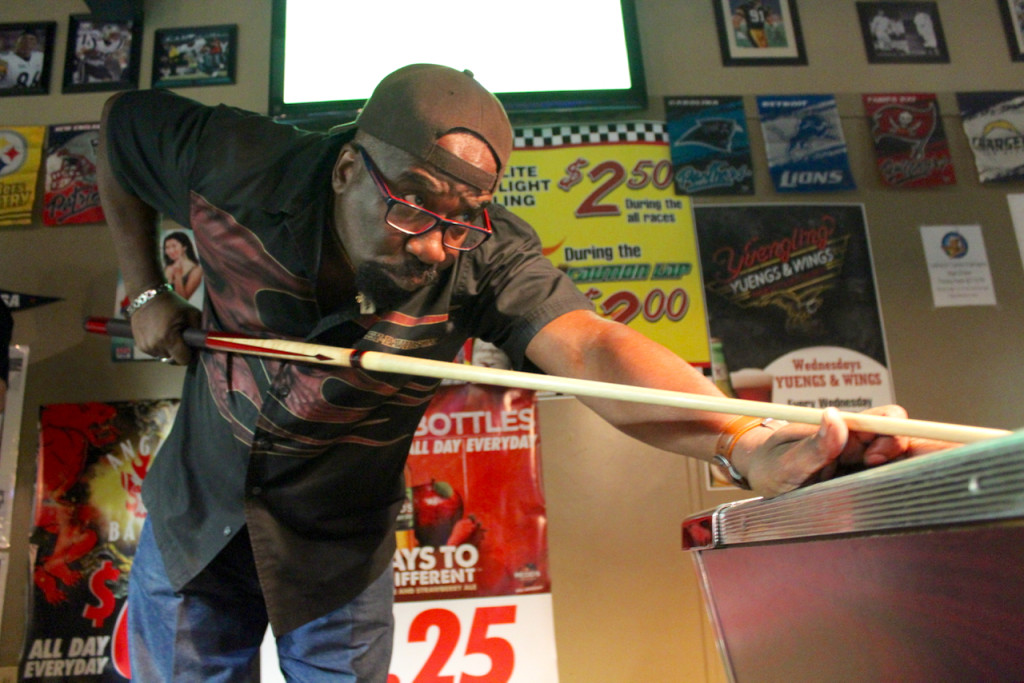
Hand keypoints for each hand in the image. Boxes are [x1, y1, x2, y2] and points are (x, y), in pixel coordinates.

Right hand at [130, 291, 199, 364]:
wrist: (147, 296)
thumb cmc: (173, 304)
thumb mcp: (192, 314)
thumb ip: (200, 333)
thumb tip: (205, 348)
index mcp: (168, 338)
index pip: (184, 360)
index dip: (190, 354)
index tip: (190, 344)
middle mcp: (155, 345)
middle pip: (174, 359)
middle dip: (179, 351)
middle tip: (180, 336)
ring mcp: (145, 346)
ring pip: (164, 357)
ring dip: (169, 349)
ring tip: (169, 333)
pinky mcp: (139, 345)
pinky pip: (155, 352)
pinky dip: (159, 346)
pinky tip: (159, 333)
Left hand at [742, 405, 955, 497]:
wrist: (761, 478)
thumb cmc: (770, 464)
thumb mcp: (786, 460)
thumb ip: (813, 445)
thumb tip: (835, 418)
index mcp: (845, 429)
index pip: (888, 420)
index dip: (894, 434)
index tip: (874, 457)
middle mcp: (859, 445)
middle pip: (902, 445)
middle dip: (902, 460)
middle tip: (873, 479)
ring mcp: (861, 466)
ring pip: (896, 468)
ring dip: (894, 480)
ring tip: (865, 495)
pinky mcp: (859, 485)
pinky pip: (882, 487)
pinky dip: (885, 494)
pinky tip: (871, 506)